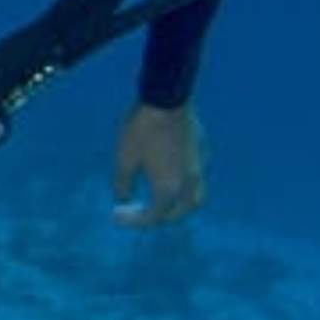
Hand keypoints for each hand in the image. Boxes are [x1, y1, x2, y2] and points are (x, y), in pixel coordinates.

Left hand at [112, 102, 205, 227]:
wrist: (167, 99)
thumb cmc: (142, 130)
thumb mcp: (124, 159)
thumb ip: (123, 184)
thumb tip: (122, 199)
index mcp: (169, 190)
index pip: (153, 217)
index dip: (133, 220)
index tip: (117, 214)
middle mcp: (188, 184)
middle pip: (178, 212)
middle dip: (158, 217)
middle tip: (139, 211)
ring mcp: (199, 168)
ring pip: (194, 198)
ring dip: (177, 205)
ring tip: (159, 198)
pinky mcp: (203, 152)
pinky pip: (196, 178)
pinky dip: (183, 186)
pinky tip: (168, 172)